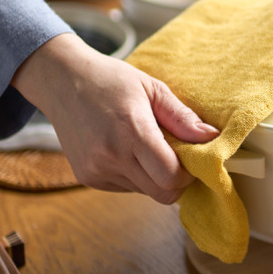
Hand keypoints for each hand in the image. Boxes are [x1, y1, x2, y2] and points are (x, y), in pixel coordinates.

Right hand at [11, 33, 218, 203]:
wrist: (60, 80)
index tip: (190, 158)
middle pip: (162, 193)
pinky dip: (136, 176)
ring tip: (146, 147)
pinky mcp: (87, 178)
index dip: (188, 173)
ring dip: (155, 177)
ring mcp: (96, 170)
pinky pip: (127, 188)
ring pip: (146, 193)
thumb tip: (212, 137)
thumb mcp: (152, 88)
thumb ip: (182, 117)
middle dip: (177, 180)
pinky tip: (127, 151)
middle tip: (176, 156)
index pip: (171, 176)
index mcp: (131, 131)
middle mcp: (111, 156)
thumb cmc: (110, 80)